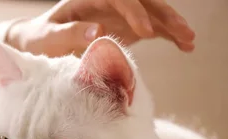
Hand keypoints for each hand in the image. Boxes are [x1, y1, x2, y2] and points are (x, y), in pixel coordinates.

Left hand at [7, 0, 194, 57]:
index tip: (145, 33)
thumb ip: (69, 33)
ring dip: (172, 25)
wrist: (37, 42)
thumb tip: (98, 31)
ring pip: (152, 13)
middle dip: (164, 16)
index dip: (134, 13)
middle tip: (182, 32)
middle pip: (143, 1)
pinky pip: (151, 27)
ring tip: (189, 41)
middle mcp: (108, 2)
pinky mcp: (125, 27)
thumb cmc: (38, 39)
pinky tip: (184, 46)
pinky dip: (168, 35)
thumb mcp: (47, 37)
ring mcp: (119, 14)